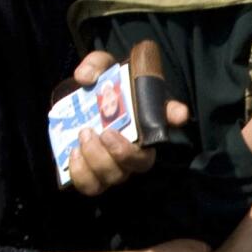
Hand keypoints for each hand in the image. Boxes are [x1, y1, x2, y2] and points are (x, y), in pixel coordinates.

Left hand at [60, 49, 189, 196]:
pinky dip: (81, 173)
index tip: (178, 114)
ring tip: (84, 137)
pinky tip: (74, 153)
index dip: (174, 117)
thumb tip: (85, 77)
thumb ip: (96, 65)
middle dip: (122, 152)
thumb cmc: (101, 89)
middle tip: (104, 132)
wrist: (81, 106)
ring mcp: (115, 166)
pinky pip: (91, 185)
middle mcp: (135, 150)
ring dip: (97, 160)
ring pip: (114, 177)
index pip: (168, 119)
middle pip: (140, 164)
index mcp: (145, 123)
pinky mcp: (94, 176)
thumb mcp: (100, 70)